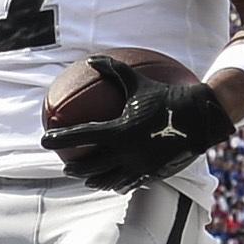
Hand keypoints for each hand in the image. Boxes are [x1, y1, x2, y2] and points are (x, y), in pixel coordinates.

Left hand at [47, 56, 237, 191]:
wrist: (198, 117)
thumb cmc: (166, 96)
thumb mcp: (138, 81)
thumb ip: (114, 70)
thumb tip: (91, 59)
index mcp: (119, 130)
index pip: (81, 136)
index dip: (60, 138)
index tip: (45, 139)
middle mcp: (126, 151)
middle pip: (90, 167)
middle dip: (74, 169)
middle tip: (66, 166)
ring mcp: (139, 166)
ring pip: (107, 180)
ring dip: (93, 181)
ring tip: (85, 179)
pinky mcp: (151, 174)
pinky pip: (128, 183)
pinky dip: (115, 184)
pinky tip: (111, 182)